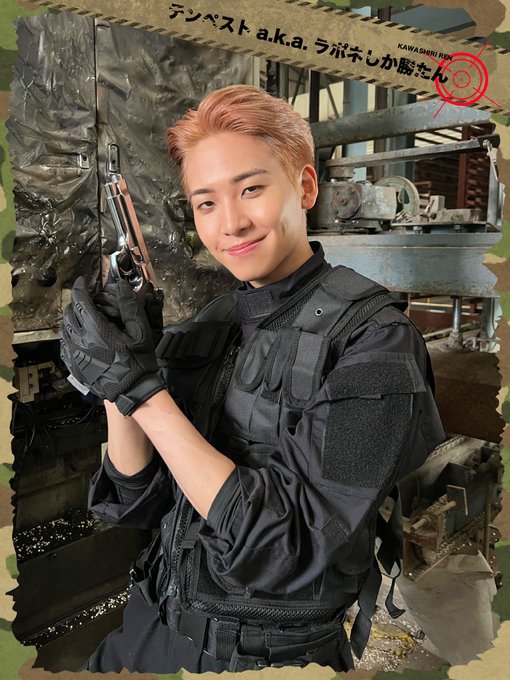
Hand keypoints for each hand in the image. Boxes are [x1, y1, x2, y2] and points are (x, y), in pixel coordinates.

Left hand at [60, 277, 165, 414]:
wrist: (132, 390)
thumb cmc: (137, 363)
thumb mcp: (140, 332)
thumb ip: (130, 307)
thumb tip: (122, 288)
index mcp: (97, 329)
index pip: (80, 300)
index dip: (80, 287)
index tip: (82, 282)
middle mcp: (81, 340)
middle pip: (69, 313)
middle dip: (76, 302)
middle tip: (85, 300)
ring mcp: (75, 354)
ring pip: (64, 328)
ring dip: (71, 319)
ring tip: (82, 317)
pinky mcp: (73, 365)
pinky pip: (64, 345)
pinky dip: (68, 336)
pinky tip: (78, 336)